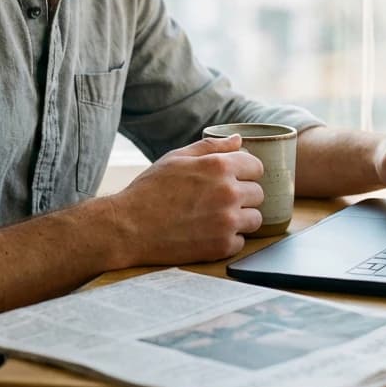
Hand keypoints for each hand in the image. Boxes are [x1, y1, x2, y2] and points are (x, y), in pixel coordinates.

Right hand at [114, 135, 264, 264]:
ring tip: (214, 218)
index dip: (245, 172)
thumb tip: (238, 139)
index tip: (233, 179)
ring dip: (240, 218)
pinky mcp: (222, 246)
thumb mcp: (176, 158)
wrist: (127, 228)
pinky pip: (241, 241)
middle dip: (243, 195)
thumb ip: (211, 147)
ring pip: (255, 218)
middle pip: (258, 193)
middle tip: (217, 201)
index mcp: (219, 166)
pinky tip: (207, 234)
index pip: (257, 166)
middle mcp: (228, 192)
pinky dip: (228, 239)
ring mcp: (227, 221)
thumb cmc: (149, 190)